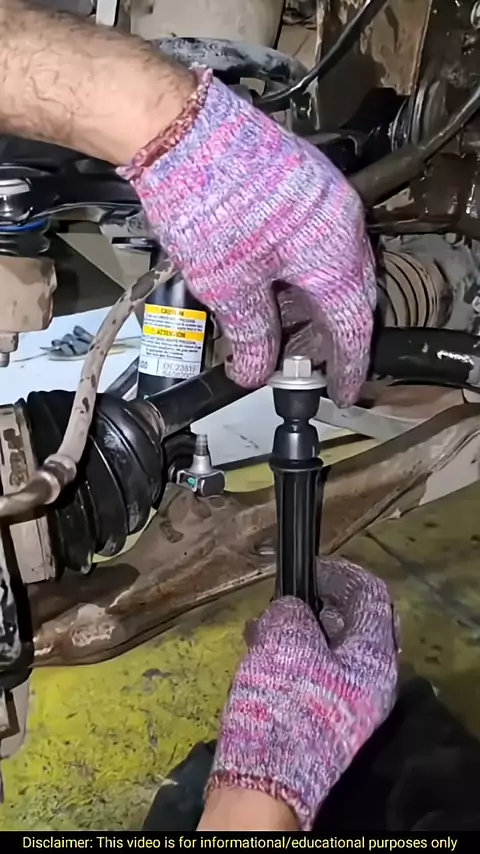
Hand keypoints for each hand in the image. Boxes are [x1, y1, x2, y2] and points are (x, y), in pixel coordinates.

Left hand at [121, 70, 375, 406]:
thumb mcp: (228, 286)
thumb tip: (255, 372)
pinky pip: (318, 237)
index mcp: (336, 252)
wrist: (178, 127)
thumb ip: (252, 335)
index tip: (343, 393)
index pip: (351, 324)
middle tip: (307, 366)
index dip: (347, 366)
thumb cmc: (209, 204)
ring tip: (282, 330)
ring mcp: (325, 194)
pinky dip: (303, 271)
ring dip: (312, 303)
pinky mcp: (303, 178)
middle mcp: (342, 221)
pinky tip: (273, 285)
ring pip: (332, 264)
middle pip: (348, 293)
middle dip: (329, 335)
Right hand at [204, 558, 398, 830]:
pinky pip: (313, 670)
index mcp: (375, 656)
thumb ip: (292, 610)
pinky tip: (260, 648)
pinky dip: (290, 653)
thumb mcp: (286, 639)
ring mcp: (348, 700)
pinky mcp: (324, 715)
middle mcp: (371, 678)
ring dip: (297, 627)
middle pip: (353, 622)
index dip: (342, 573)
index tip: (311, 567)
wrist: (267, 775)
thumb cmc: (285, 700)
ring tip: (262, 623)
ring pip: (329, 646)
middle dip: (318, 603)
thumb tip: (291, 607)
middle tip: (287, 596)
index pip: (372, 597)